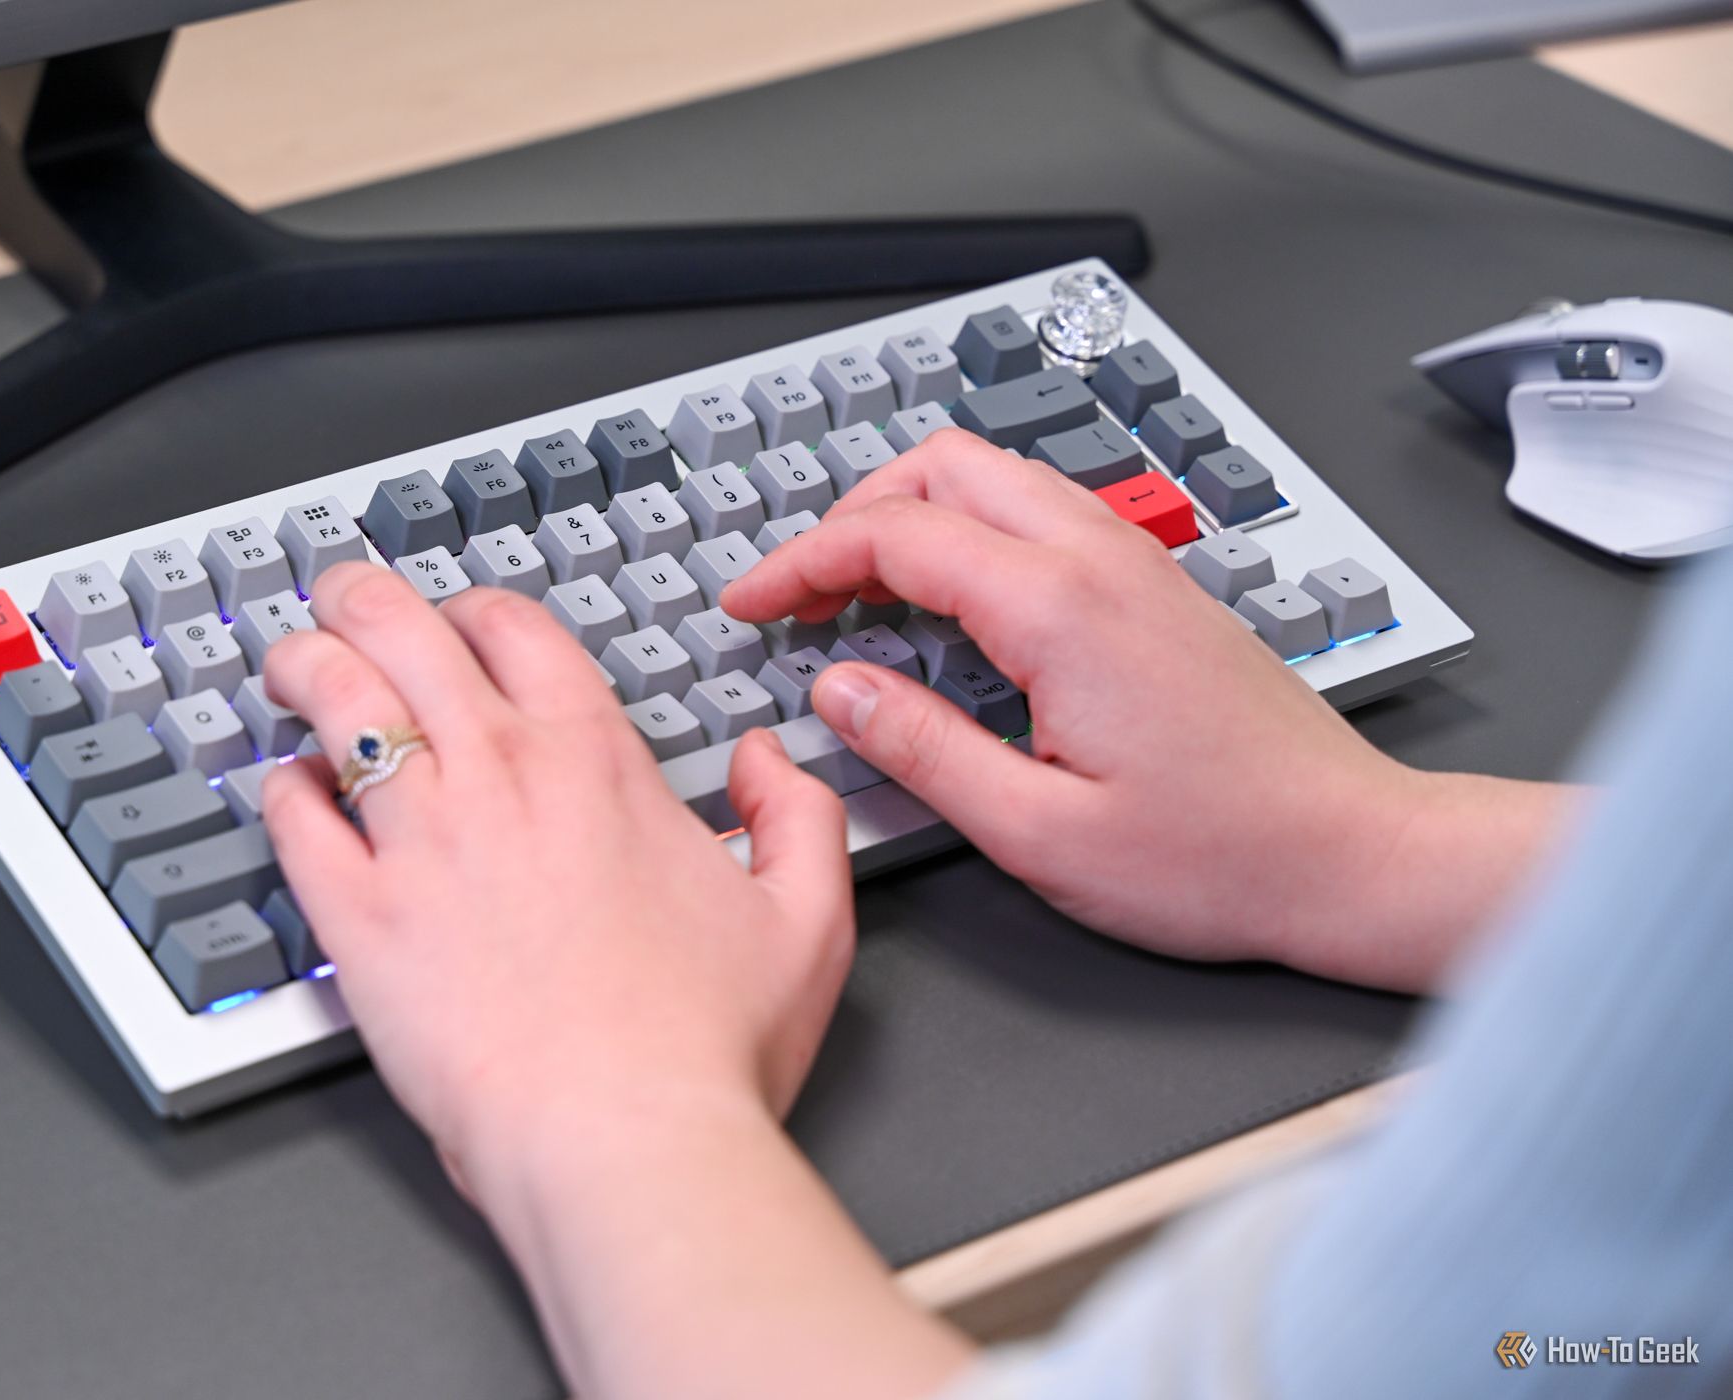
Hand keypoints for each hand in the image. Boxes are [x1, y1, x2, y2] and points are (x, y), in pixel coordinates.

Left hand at [258, 563, 853, 1193]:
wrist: (622, 1139)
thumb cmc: (705, 1046)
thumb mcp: (806, 915)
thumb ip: (796, 815)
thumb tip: (766, 761)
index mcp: (596, 762)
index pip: (514, 629)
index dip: (476, 609)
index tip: (461, 620)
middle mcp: (498, 775)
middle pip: (402, 632)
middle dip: (361, 596)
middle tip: (343, 593)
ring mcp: (418, 839)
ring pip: (334, 697)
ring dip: (305, 661)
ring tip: (289, 661)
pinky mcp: (359, 917)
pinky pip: (294, 818)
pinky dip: (283, 787)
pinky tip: (286, 785)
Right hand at [722, 429, 1567, 991]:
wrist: (1347, 854)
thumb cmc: (1218, 858)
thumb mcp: (1038, 833)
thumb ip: (922, 752)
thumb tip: (838, 691)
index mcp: (1062, 611)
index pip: (896, 535)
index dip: (802, 562)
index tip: (751, 603)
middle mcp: (1102, 562)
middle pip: (943, 467)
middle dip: (850, 514)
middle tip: (798, 589)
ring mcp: (1137, 565)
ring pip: (996, 478)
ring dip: (911, 513)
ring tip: (857, 591)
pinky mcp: (1156, 588)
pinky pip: (1041, 515)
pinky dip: (968, 532)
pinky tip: (948, 605)